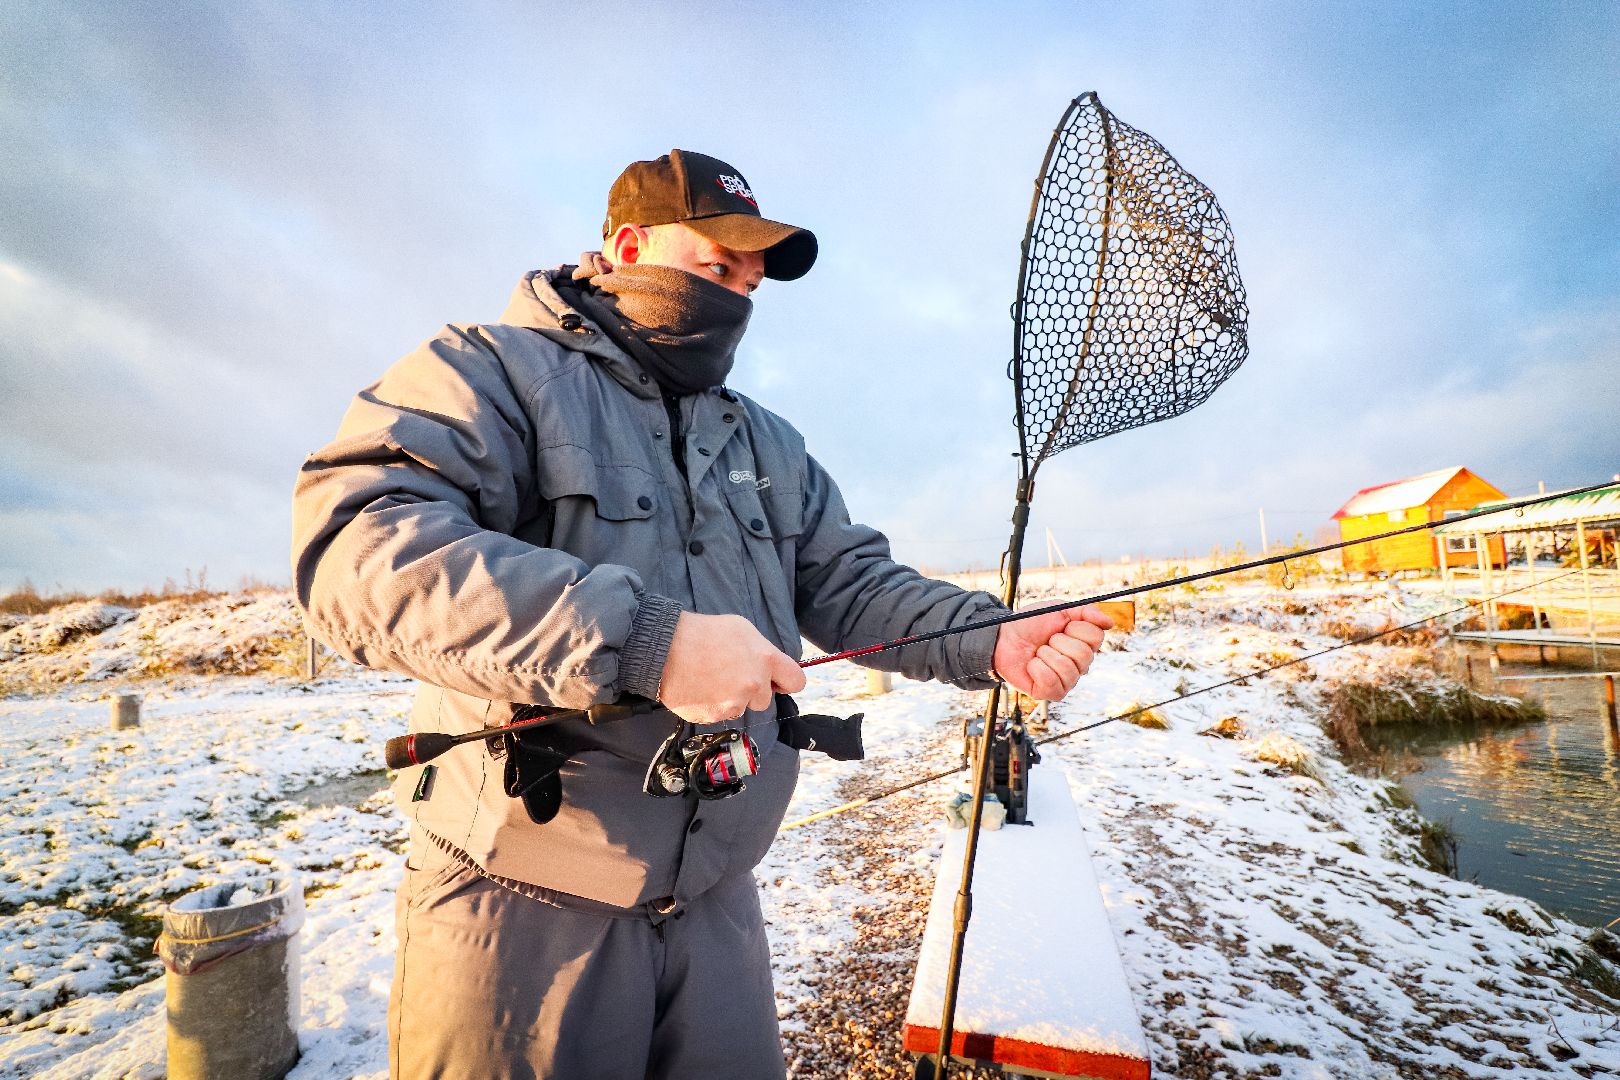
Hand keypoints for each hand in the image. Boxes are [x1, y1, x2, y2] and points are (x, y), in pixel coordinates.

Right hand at [657, 612, 806, 724]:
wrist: (665, 649)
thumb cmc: (702, 632)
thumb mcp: (741, 628)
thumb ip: (761, 651)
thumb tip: (769, 666)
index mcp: (766, 660)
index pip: (796, 681)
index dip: (786, 681)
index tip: (777, 680)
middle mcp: (754, 685)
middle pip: (764, 700)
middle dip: (752, 691)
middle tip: (730, 673)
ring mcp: (733, 704)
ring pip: (740, 708)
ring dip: (730, 698)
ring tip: (710, 678)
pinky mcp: (713, 716)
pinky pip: (718, 715)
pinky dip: (711, 705)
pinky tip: (699, 687)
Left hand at [991, 604, 1111, 700]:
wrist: (1003, 638)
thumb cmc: (1030, 624)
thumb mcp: (1058, 609)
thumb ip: (1085, 612)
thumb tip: (1110, 622)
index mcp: (1084, 645)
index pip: (1096, 637)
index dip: (1076, 628)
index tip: (1061, 626)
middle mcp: (1080, 665)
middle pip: (1084, 654)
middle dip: (1058, 642)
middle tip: (1046, 641)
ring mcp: (1067, 681)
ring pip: (1068, 668)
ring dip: (1046, 655)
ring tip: (1037, 653)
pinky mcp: (1051, 693)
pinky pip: (1052, 682)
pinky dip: (1037, 669)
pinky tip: (1032, 666)